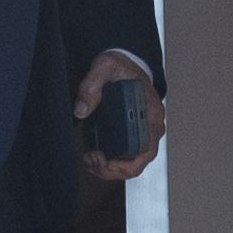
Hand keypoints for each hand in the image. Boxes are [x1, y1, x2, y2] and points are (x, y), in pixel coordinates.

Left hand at [77, 50, 165, 183]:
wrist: (125, 64)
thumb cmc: (120, 67)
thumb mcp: (105, 67)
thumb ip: (91, 85)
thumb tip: (81, 110)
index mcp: (151, 113)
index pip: (146, 150)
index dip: (125, 163)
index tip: (103, 160)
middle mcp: (151, 127)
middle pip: (137, 163)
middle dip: (111, 169)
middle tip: (91, 160)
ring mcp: (142, 133)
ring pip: (130, 163)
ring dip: (108, 168)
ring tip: (89, 159)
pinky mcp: (132, 135)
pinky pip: (124, 156)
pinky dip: (108, 162)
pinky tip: (92, 156)